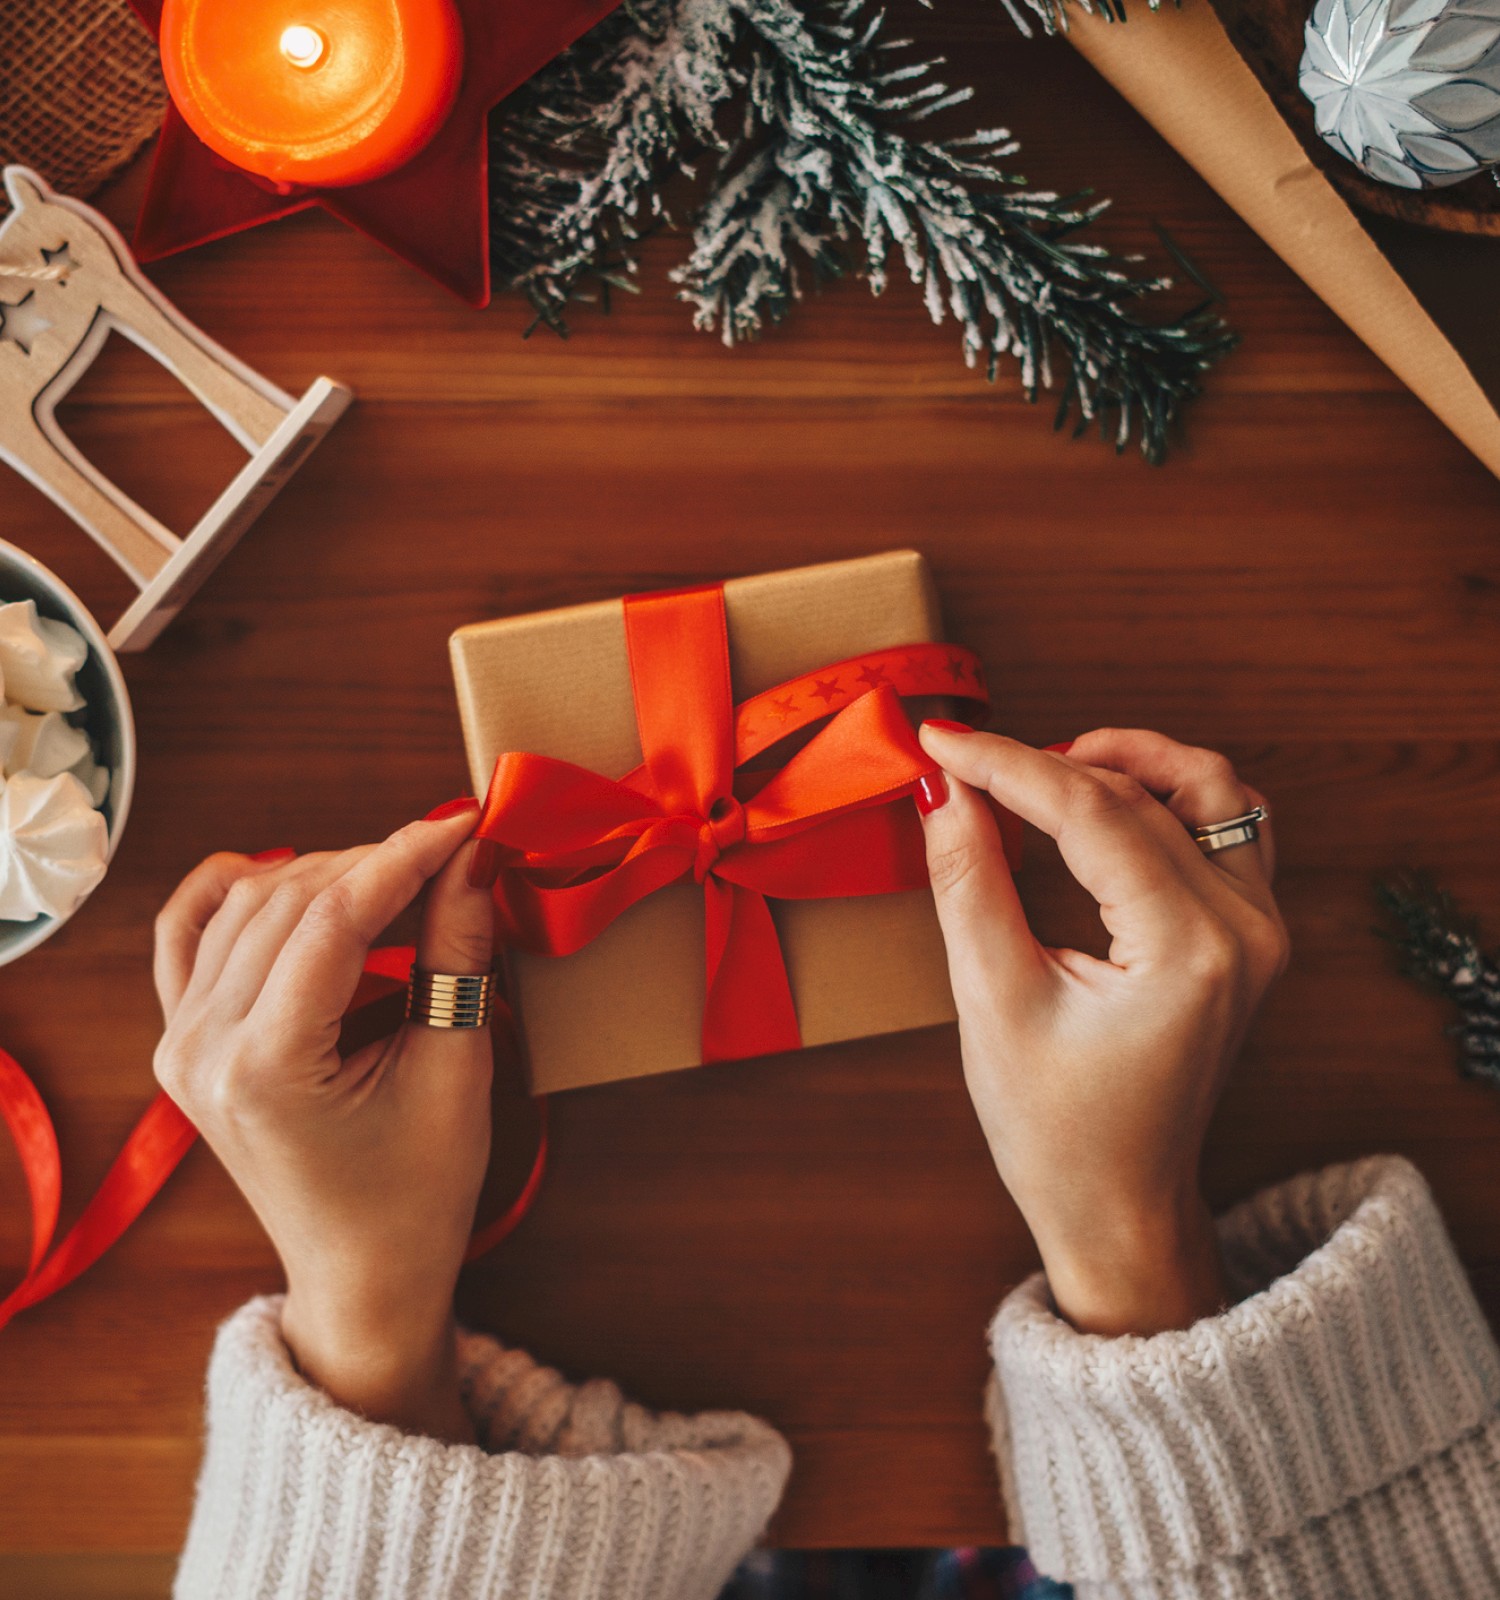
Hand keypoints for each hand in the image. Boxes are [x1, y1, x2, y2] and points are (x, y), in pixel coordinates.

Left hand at [152, 805, 493, 1440]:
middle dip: (376, 861)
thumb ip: (458, 952)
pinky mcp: (182, 1043)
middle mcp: (202, 1049)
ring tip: (399, 878)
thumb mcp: (455, 1071)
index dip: (405, 857)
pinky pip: (186, 936)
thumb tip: (472, 857)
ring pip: (246, 906)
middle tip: (452, 852)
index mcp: (267, 1068)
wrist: (362, 1274)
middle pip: (290, 902)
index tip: (464, 822)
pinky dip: (230, 892)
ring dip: (325, 874)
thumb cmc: (418, 1194)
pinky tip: (273, 869)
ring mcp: (180, 1045)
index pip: (334, 919)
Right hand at [916, 726, 1287, 1335]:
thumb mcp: (993, 1001)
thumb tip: (946, 790)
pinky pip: (1228, 824)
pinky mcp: (1251, 933)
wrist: (1120, 1203)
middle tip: (963, 763)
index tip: (940, 740)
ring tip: (1043, 767)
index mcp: (1188, 951)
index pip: (1094, 812)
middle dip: (1043, 765)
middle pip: (1141, 795)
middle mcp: (1245, 930)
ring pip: (1205, 789)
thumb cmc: (1056, 1127)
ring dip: (1125, 763)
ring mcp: (1260, 929)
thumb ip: (969, 881)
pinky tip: (1106, 798)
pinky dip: (1166, 795)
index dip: (1007, 765)